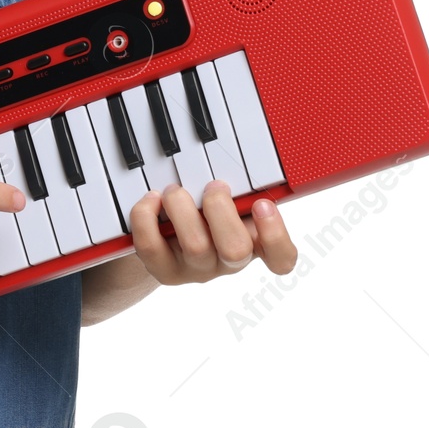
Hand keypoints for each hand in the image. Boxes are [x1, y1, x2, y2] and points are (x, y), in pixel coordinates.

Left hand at [128, 180, 296, 285]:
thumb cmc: (205, 209)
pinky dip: (147, 216)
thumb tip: (245, 156)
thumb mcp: (228, 197)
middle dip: (220, 207)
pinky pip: (152, 248)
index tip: (261, 203)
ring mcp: (197, 270)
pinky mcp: (165, 271)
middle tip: (211, 185)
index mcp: (253, 242)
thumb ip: (242, 186)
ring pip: (195, 246)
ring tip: (174, 190)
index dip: (275, 234)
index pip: (281, 258)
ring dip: (181, 206)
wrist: (166, 238)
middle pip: (236, 250)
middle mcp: (228, 261)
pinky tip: (151, 199)